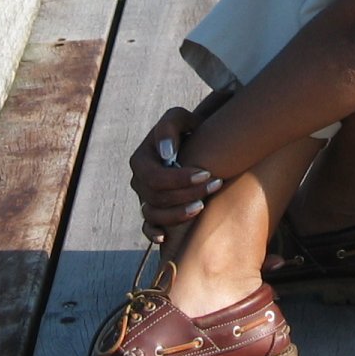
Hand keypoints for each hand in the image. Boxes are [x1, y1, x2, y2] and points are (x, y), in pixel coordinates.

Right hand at [129, 107, 223, 241]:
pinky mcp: (153, 212)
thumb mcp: (179, 118)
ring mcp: (145, 199)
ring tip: (202, 207)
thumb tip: (166, 154)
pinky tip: (167, 237)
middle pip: (157, 197)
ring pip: (154, 215)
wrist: (195, 144)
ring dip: (178, 214)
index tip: (206, 172)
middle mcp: (139, 182)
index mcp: (141, 160)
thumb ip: (170, 127)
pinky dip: (154, 233)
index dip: (179, 179)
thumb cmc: (187, 128)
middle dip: (187, 194)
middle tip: (215, 184)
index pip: (155, 177)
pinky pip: (148, 227)